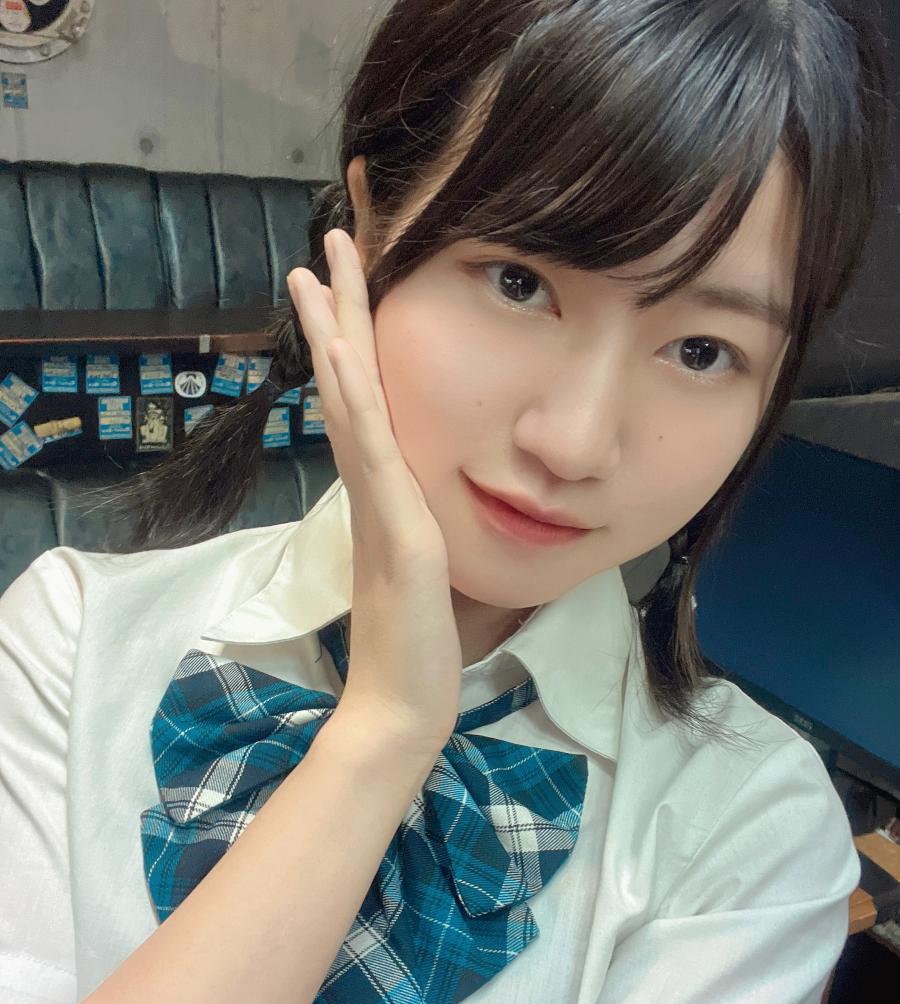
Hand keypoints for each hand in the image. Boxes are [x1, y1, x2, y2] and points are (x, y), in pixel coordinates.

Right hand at [286, 230, 461, 752]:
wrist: (403, 703)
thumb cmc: (419, 640)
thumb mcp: (430, 562)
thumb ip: (426, 520)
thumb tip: (436, 494)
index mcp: (385, 489)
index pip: (367, 398)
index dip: (354, 339)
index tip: (345, 284)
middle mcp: (373, 485)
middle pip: (350, 382)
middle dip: (339, 311)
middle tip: (323, 245)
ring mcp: (379, 503)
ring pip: (350, 402)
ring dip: (335, 334)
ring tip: (316, 271)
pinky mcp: (395, 529)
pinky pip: (372, 451)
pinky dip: (351, 398)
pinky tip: (337, 355)